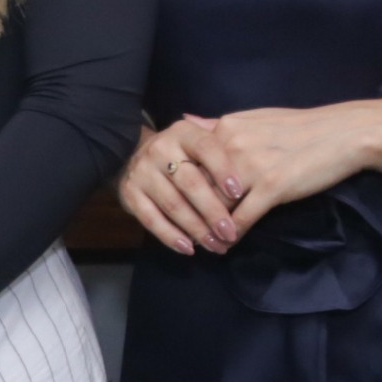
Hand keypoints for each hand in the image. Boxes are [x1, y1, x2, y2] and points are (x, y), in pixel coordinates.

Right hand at [120, 116, 239, 254]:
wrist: (132, 154)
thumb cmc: (182, 152)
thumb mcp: (199, 140)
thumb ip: (223, 147)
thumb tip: (252, 162)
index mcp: (183, 132)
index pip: (206, 148)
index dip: (223, 169)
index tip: (239, 193)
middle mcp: (160, 149)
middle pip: (190, 182)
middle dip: (212, 210)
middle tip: (230, 233)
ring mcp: (142, 172)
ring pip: (172, 204)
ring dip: (196, 229)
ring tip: (215, 245)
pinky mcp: (130, 194)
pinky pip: (151, 219)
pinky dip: (170, 236)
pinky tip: (188, 248)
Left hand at [176, 105, 376, 231]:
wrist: (343, 133)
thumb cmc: (301, 126)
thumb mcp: (255, 117)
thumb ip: (218, 124)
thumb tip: (186, 119)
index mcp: (226, 128)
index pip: (191, 160)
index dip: (182, 186)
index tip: (175, 203)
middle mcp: (233, 145)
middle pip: (197, 186)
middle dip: (190, 212)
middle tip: (185, 232)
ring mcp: (252, 167)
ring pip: (215, 206)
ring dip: (208, 230)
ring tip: (205, 244)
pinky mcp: (273, 187)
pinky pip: (242, 218)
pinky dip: (231, 235)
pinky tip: (228, 245)